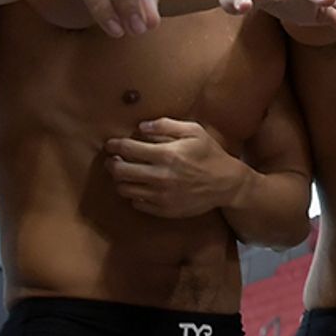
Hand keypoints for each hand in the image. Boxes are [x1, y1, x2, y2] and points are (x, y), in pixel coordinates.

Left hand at [106, 118, 247, 217]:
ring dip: (120, 180)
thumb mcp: (193, 131)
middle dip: (111, 164)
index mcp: (166, 154)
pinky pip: (137, 203)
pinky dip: (133, 194)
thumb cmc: (209, 154)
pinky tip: (139, 187)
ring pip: (125, 190)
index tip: (110, 145)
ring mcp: (160, 196)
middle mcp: (160, 176)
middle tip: (112, 160)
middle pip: (121, 172)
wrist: (225, 184)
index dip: (115, 146)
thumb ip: (166, 125)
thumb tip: (141, 126)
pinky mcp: (163, 210)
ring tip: (123, 173)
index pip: (128, 149)